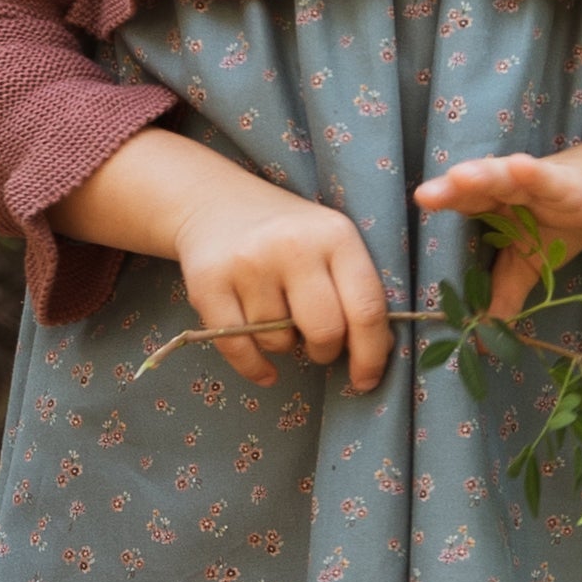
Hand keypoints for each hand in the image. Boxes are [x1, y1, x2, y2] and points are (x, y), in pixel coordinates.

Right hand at [56, 128, 394, 390]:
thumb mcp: (330, 242)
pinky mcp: (208, 283)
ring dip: (282, 344)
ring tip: (276, 316)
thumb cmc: (286, 232)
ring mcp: (248, 264)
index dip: (371, 355)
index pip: (366, 308)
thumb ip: (355, 289)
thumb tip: (373, 353)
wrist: (215, 201)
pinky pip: (238, 349)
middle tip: (318, 345)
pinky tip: (263, 367)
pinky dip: (254, 366)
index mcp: (336, 236)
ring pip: (278, 341)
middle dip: (325, 352)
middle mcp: (293, 246)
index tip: (366, 380)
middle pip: (324, 332)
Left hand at [415, 116, 581, 321]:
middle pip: (505, 178)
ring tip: (517, 169)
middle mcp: (537, 187)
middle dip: (484, 176)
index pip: (475, 194)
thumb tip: (478, 340)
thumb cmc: (562, 222)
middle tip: (459, 177)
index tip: (425, 197)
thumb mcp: (529, 261)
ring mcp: (578, 190)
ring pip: (555, 181)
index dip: (452, 193)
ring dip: (537, 175)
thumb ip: (502, 292)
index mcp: (507, 198)